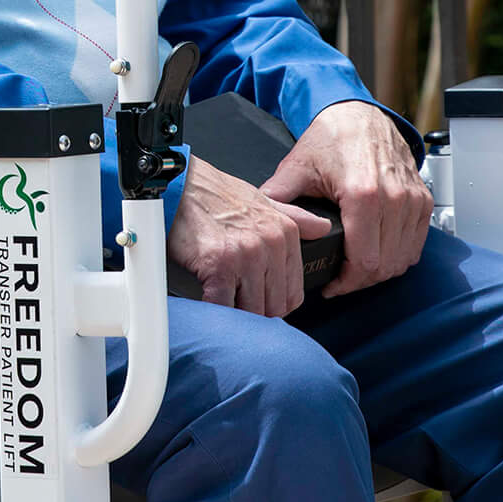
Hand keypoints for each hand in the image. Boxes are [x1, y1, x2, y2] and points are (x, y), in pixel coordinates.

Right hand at [168, 154, 334, 316]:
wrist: (179, 185)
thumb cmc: (214, 195)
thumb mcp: (263, 202)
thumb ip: (296, 218)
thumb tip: (323, 227)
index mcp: (285, 233)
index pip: (293, 293)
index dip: (274, 305)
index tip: (258, 303)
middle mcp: (270, 245)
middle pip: (274, 308)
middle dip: (254, 314)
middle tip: (235, 305)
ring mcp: (246, 256)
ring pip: (252, 312)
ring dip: (235, 315)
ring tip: (221, 304)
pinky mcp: (219, 266)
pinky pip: (224, 306)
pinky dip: (215, 312)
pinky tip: (207, 303)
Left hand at [259, 100, 428, 296]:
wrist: (359, 114)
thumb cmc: (331, 137)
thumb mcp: (297, 167)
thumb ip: (278, 198)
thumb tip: (262, 223)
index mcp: (363, 194)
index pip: (364, 262)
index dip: (346, 283)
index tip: (332, 286)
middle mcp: (394, 199)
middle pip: (384, 266)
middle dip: (360, 281)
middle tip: (341, 280)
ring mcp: (412, 200)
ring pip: (402, 259)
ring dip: (380, 271)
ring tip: (357, 269)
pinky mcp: (423, 200)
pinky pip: (416, 245)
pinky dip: (399, 256)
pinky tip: (378, 254)